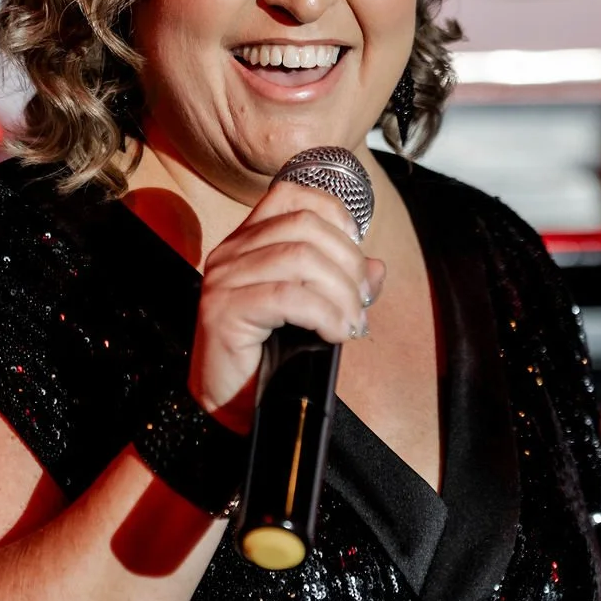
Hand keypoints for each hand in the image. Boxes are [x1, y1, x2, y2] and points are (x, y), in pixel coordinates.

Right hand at [189, 180, 385, 432]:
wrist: (229, 404)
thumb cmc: (268, 357)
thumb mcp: (314, 313)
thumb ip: (342, 285)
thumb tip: (377, 268)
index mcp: (247, 241)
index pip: (291, 196)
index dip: (333, 213)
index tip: (356, 250)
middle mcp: (230, 252)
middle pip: (305, 226)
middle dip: (347, 262)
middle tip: (361, 301)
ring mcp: (223, 280)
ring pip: (300, 258)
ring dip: (340, 292)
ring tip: (352, 322)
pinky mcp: (224, 311)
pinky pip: (288, 297)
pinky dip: (324, 313)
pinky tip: (335, 333)